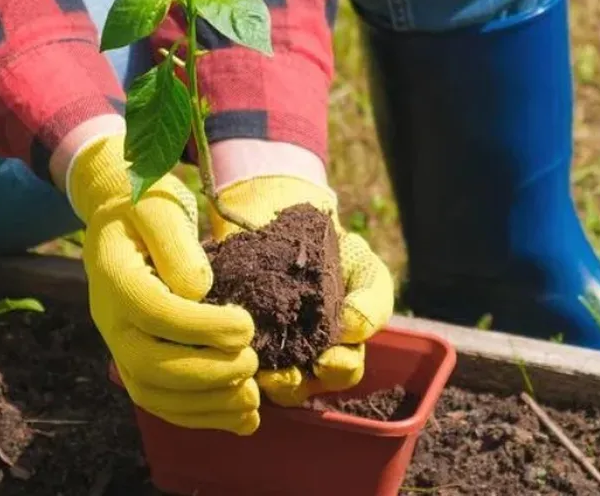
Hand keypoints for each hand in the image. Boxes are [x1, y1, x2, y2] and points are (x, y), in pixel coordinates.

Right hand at [68, 133, 260, 434]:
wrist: (118, 216)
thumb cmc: (145, 205)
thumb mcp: (159, 204)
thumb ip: (174, 241)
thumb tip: (198, 289)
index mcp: (114, 275)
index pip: (152, 312)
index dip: (200, 326)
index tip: (245, 324)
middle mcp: (109, 318)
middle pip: (148, 364)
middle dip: (206, 373)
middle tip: (252, 363)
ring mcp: (120, 345)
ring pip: (153, 394)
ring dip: (206, 405)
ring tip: (252, 399)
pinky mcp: (137, 362)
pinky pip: (162, 402)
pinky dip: (202, 416)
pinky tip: (242, 417)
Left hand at [208, 175, 394, 406]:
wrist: (276, 211)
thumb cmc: (330, 246)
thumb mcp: (362, 266)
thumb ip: (371, 299)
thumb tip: (353, 329)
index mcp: (337, 346)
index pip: (342, 372)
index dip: (338, 370)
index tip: (327, 359)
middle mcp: (301, 356)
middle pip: (298, 388)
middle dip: (294, 384)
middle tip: (284, 374)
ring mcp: (264, 349)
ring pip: (262, 383)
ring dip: (259, 381)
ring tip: (255, 366)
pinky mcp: (228, 336)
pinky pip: (228, 358)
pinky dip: (230, 355)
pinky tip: (230, 343)